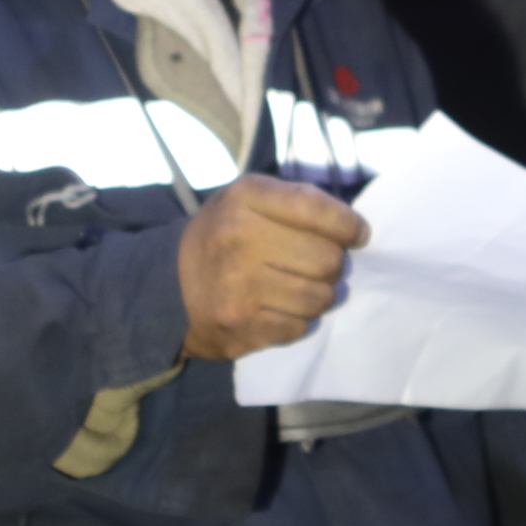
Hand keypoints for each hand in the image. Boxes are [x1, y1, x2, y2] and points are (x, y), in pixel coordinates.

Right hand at [178, 173, 369, 359]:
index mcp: (245, 198)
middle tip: (319, 264)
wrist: (167, 286)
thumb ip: (298, 202)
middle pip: (327, 260)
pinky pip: (299, 327)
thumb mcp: (248, 199)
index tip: (358, 235)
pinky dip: (298, 319)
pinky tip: (282, 307)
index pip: (316, 209)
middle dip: (332, 264)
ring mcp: (238, 288)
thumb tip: (354, 228)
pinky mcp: (241, 328)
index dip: (348, 225)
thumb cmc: (223, 235)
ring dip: (321, 295)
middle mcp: (239, 239)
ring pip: (319, 298)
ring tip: (304, 287)